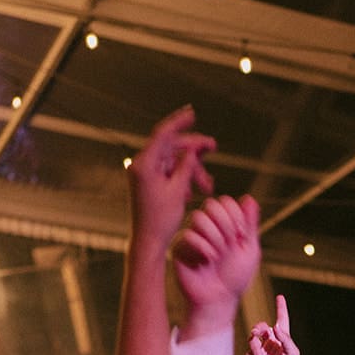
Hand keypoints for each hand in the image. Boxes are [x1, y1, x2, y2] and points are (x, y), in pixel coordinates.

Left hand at [128, 106, 214, 254]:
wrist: (148, 241)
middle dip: (194, 150)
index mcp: (144, 164)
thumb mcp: (179, 190)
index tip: (192, 113)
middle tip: (214, 147)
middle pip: (171, 147)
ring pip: (173, 161)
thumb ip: (186, 166)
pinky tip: (192, 193)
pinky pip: (169, 172)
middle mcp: (141, 164)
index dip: (179, 121)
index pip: (163, 134)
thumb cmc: (162, 220)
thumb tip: (192, 148)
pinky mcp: (149, 182)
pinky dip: (183, 178)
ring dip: (192, 170)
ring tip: (208, 186)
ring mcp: (144, 173)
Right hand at [173, 194, 260, 332]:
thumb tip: (249, 198)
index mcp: (223, 224)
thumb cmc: (235, 277)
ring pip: (198, 217)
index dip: (235, 215)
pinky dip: (202, 248)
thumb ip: (250, 224)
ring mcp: (192, 236)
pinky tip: (208, 261)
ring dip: (214, 236)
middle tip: (231, 243)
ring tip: (219, 255)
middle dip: (226, 224)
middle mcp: (207, 227)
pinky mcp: (180, 248)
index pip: (225, 202)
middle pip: (211, 204)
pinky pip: (188, 235)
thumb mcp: (249, 249)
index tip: (242, 235)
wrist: (220, 299)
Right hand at [246, 295, 299, 354]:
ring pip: (252, 338)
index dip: (281, 308)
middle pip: (261, 326)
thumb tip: (275, 326)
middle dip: (258, 327)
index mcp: (282, 338)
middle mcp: (271, 341)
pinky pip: (248, 352)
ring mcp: (262, 349)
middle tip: (258, 333)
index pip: (281, 320)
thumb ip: (285, 339)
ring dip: (255, 345)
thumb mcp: (292, 353)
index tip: (280, 297)